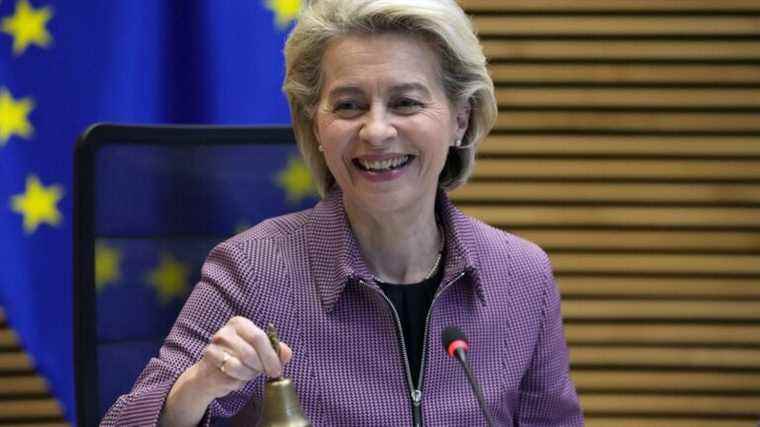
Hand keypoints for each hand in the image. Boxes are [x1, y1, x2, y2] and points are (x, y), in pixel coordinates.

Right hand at [160, 317, 292, 426]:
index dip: (270, 356)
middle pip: (250, 352)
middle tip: (267, 374)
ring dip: (248, 375)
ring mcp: (215, 344)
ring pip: (238, 366)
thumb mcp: (259, 354)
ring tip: (248, 374)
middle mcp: (226, 330)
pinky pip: (228, 374)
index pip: (260, 337)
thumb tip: (287, 353)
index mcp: (241, 323)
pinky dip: (235, 381)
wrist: (211, 374)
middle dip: (261, 367)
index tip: (277, 370)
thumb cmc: (239, 360)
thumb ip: (275, 351)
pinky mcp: (208, 358)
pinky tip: (234, 378)